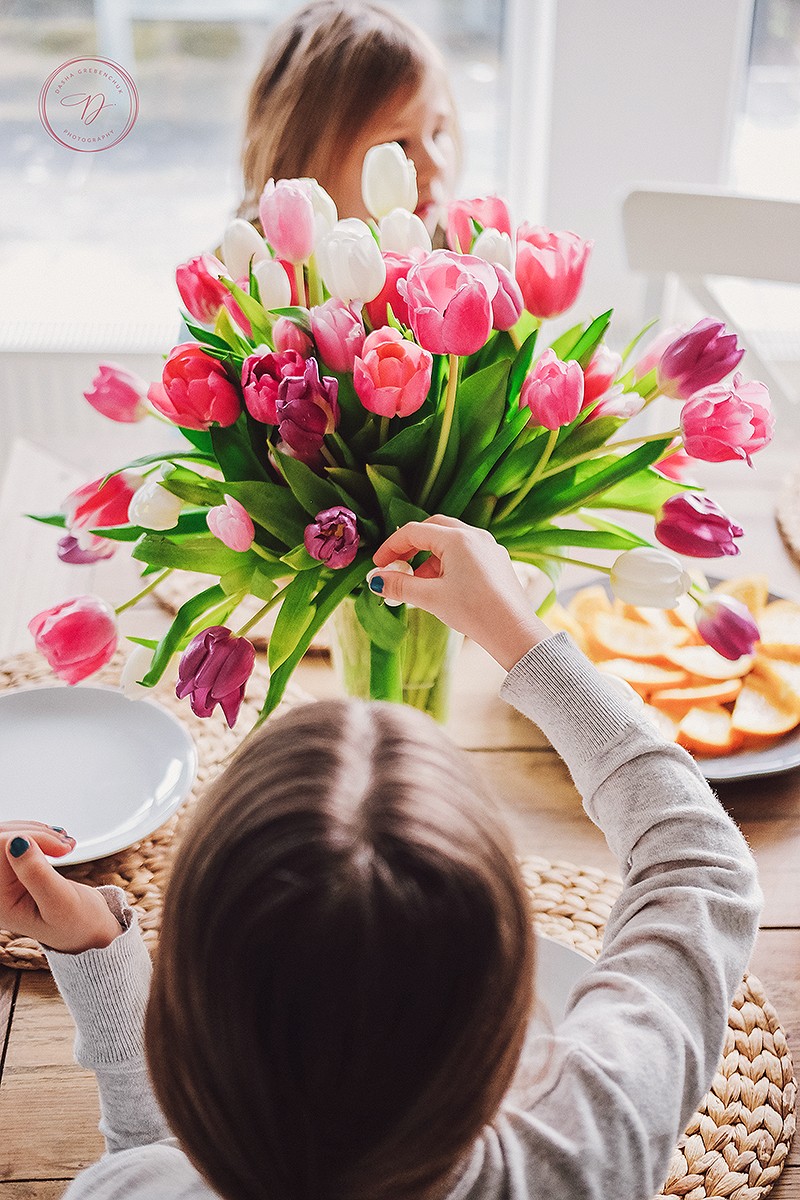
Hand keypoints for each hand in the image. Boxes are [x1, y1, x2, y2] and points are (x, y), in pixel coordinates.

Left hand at [0, 824, 122, 952]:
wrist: (86, 929)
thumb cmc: (76, 922)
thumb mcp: (61, 902)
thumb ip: (37, 874)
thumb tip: (17, 842)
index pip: (0, 847)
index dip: (32, 838)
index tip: (63, 850)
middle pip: (1, 838)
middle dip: (36, 834)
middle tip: (65, 846)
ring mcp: (2, 879)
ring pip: (9, 835)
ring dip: (39, 833)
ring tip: (65, 846)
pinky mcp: (11, 870)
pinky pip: (15, 839)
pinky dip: (38, 835)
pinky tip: (55, 844)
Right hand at [371, 516, 552, 670]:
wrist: (513, 631)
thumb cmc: (474, 611)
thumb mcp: (431, 598)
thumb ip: (400, 586)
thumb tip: (375, 580)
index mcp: (458, 539)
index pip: (414, 532)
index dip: (391, 547)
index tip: (378, 565)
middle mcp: (475, 536)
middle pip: (434, 529)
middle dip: (411, 546)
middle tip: (396, 565)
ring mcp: (489, 547)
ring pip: (450, 542)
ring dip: (429, 557)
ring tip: (418, 583)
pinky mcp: (497, 561)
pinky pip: (466, 553)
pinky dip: (447, 563)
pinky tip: (441, 586)